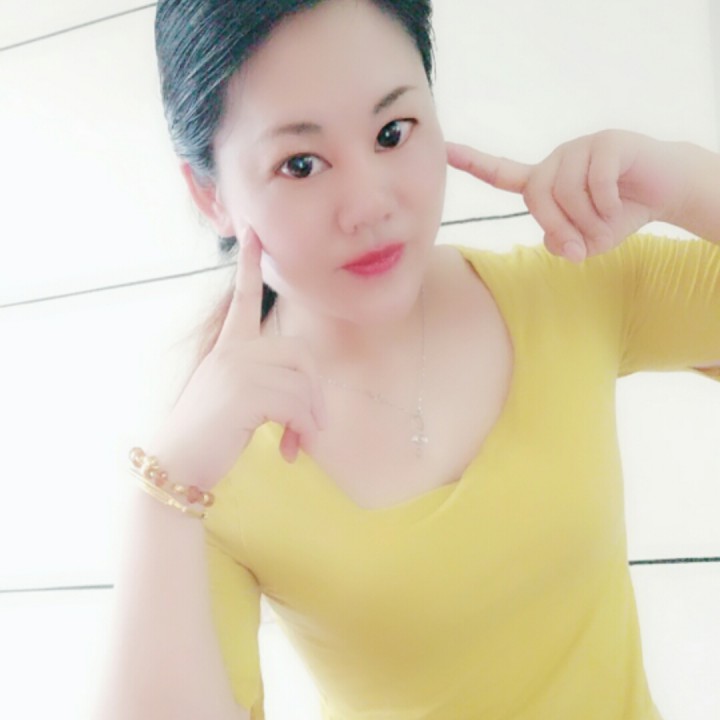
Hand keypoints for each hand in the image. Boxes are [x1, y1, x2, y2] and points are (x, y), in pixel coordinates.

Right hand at [151, 229, 326, 487]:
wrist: (175, 464)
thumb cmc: (208, 436)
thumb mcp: (235, 399)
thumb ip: (265, 384)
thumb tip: (312, 403)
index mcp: (227, 347)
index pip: (242, 299)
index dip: (248, 266)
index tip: (254, 233)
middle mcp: (232, 350)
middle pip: (301, 354)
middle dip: (314, 393)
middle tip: (311, 427)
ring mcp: (236, 367)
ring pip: (302, 382)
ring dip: (309, 419)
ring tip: (297, 444)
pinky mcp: (244, 390)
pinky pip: (296, 403)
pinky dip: (303, 429)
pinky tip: (292, 450)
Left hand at [446, 130, 684, 262]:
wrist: (665, 192)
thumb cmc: (619, 215)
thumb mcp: (586, 241)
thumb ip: (563, 243)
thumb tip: (555, 243)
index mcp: (544, 180)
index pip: (501, 173)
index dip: (473, 163)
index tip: (444, 150)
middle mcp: (556, 160)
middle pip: (537, 196)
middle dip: (559, 228)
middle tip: (581, 248)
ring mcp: (581, 147)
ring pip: (567, 191)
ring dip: (589, 220)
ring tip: (608, 223)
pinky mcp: (608, 141)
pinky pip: (595, 180)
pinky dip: (607, 204)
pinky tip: (620, 206)